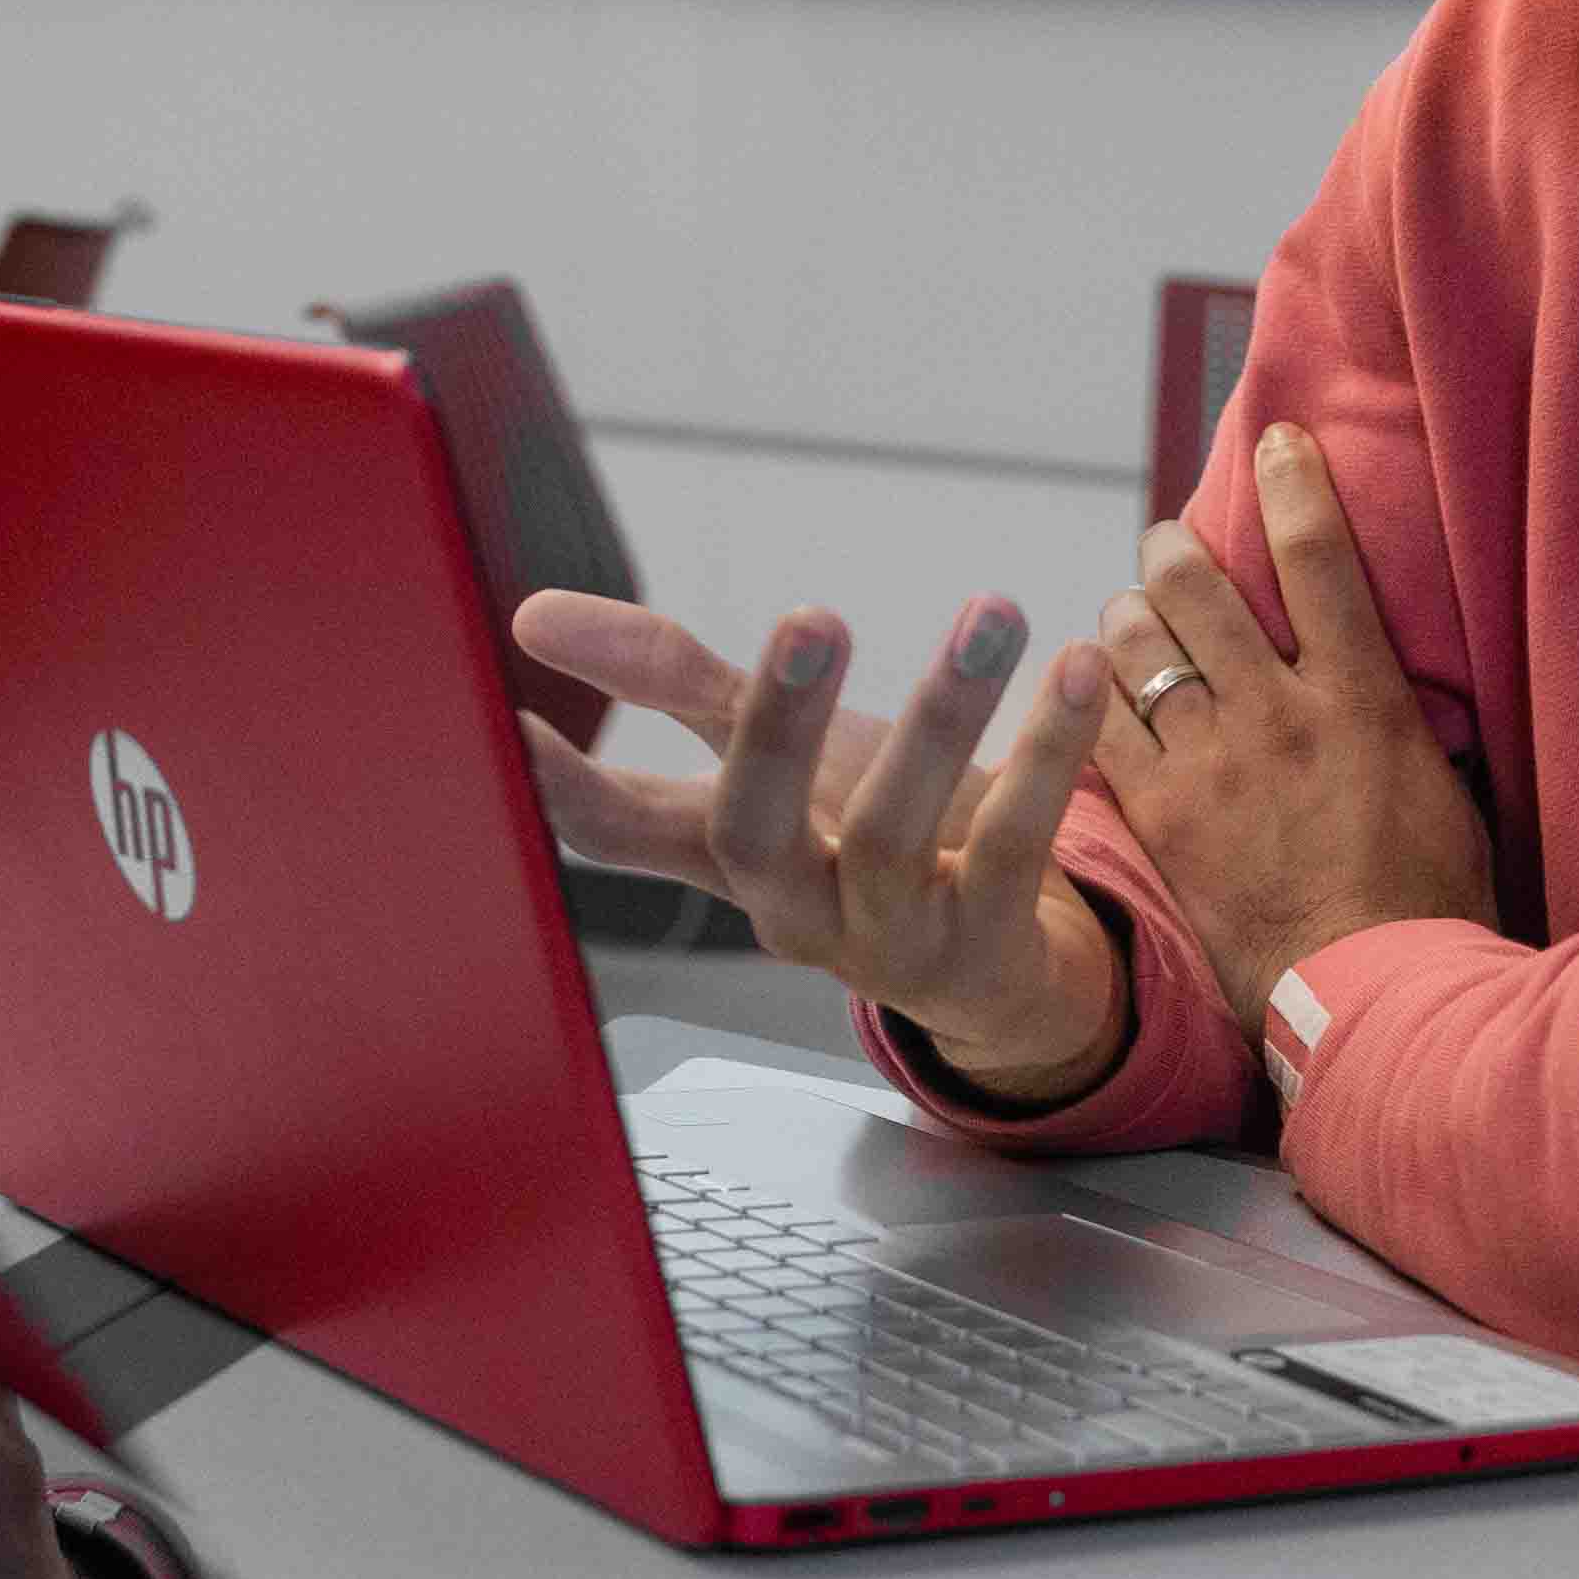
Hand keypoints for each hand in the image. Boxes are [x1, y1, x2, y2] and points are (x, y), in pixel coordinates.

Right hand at [512, 587, 1132, 1107]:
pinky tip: (1069, 669)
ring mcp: (887, 938)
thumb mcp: (777, 753)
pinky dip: (1048, 752)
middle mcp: (791, 908)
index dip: (559, 782)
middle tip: (812, 616)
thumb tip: (534, 614)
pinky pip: (1017, 844)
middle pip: (754, 831)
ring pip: (896, 836)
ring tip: (989, 617)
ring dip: (943, 716)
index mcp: (725, 855)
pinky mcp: (985, 944)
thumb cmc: (869, 840)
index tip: (509, 717)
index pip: (617, 830)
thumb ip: (667, 679)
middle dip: (778, 727)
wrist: (1006, 963)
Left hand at [1090, 424, 1492, 1043]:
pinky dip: (1090, 696)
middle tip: (1170, 552)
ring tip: (1134, 624)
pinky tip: (1095, 696)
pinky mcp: (1158, 812)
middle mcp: (1277, 711)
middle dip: (1170, 551)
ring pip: (1132, 641)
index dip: (1289, 482)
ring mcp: (1209, 761)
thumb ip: (1396, 717)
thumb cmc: (1426, 903)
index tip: (1274, 440)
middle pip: (1194, 583)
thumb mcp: (1441, 790)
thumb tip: (1380, 671)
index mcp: (1363, 698)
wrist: (1369, 997)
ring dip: (1127, 618)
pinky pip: (1098, 723)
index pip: (1318, 556)